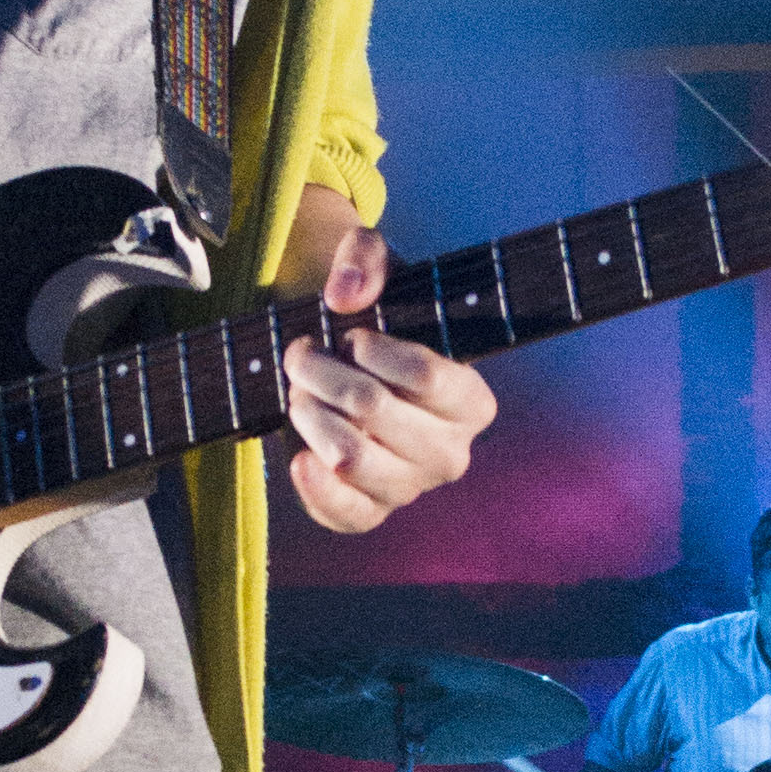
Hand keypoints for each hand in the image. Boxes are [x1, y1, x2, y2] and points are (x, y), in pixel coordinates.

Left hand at [281, 222, 494, 536]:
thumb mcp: (374, 265)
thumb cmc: (368, 315)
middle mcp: (451, 453)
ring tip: (300, 393)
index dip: (371, 348)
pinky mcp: (369, 512)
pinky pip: (342, 514)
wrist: (335, 363)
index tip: (350, 334)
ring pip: (348, 456)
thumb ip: (365, 257)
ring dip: (308, 414)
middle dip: (321, 373)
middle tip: (303, 355)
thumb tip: (345, 294)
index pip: (425, 374)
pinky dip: (313, 485)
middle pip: (371, 409)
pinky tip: (298, 456)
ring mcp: (409, 488)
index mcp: (471, 401)